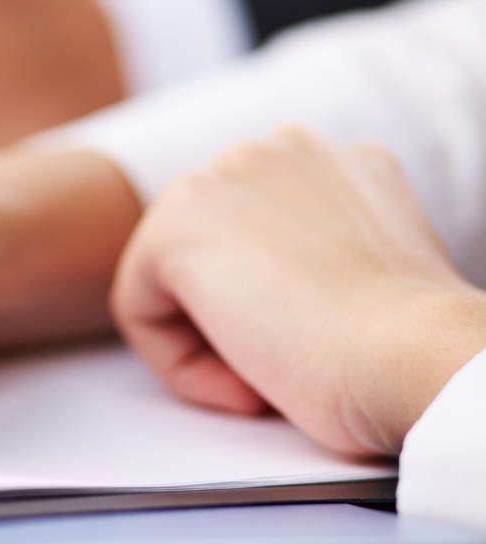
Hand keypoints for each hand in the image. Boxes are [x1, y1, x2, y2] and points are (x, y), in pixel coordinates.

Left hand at [111, 127, 485, 455]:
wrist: (415, 357)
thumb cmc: (410, 350)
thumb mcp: (376, 284)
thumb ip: (323, 265)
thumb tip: (276, 293)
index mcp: (339, 164)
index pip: (262, 242)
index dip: (282, 315)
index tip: (319, 356)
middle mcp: (281, 149)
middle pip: (212, 257)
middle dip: (237, 326)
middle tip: (288, 376)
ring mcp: (224, 175)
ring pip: (171, 284)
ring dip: (210, 349)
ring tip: (270, 382)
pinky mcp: (175, 222)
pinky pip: (139, 310)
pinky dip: (178, 365)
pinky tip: (243, 384)